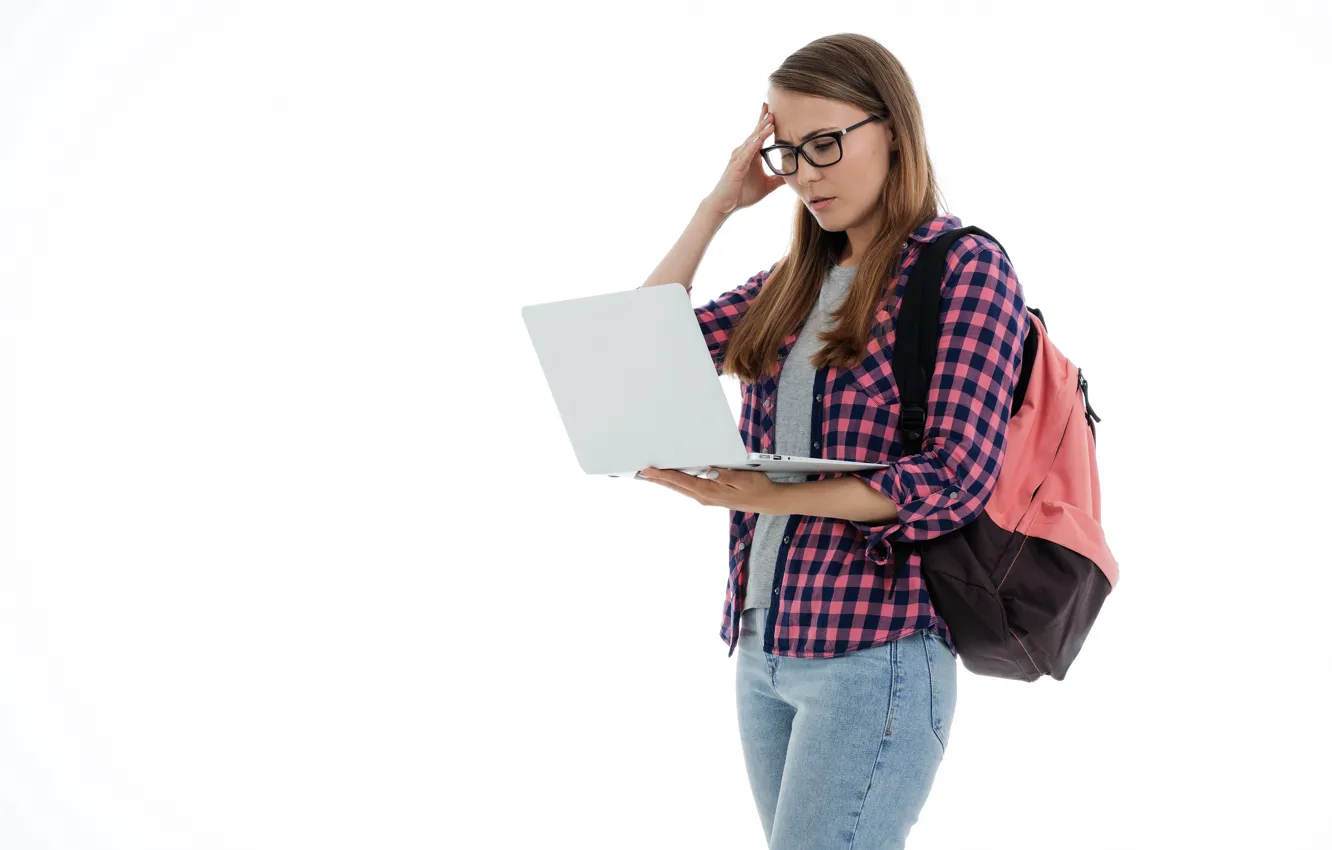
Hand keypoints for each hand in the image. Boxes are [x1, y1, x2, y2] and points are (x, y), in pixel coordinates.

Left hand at [635, 466, 780, 513]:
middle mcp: (704, 496)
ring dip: (663, 481)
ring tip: (648, 475)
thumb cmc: (757, 487)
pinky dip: (675, 483)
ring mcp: (705, 498)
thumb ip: (725, 475)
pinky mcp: (709, 496)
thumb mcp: (743, 479)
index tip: (647, 470)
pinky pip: (687, 489)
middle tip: (638, 472)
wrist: (767, 501)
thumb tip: (709, 471)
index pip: (681, 481)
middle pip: (675, 485)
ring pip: (679, 488)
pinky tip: (669, 479)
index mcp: (709, 491)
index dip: (662, 474)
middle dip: (656, 478)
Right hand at [702, 102, 785, 217]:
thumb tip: (792, 176)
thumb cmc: (742, 195)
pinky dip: (753, 145)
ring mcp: (739, 158)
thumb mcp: (767, 186)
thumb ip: (778, 180)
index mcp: (752, 156)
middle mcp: (744, 153)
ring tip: (771, 119)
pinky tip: (760, 138)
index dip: (765, 123)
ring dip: (761, 130)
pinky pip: (746, 154)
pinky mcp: (736, 167)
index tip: (773, 110)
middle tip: (773, 106)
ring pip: (751, 141)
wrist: (724, 206)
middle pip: (755, 133)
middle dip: (764, 120)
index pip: (759, 135)